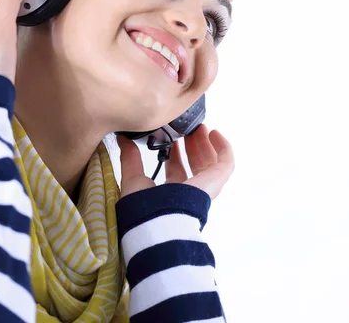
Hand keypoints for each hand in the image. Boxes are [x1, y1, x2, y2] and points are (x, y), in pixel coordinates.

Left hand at [117, 124, 234, 200]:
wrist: (158, 222)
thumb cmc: (144, 208)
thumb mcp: (133, 178)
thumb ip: (129, 159)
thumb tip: (121, 138)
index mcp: (170, 194)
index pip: (176, 169)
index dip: (175, 152)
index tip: (172, 135)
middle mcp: (189, 192)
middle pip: (195, 164)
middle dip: (192, 144)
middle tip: (188, 127)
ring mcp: (204, 188)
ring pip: (210, 162)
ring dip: (205, 143)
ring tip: (200, 126)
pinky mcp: (215, 182)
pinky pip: (226, 163)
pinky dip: (223, 147)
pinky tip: (214, 133)